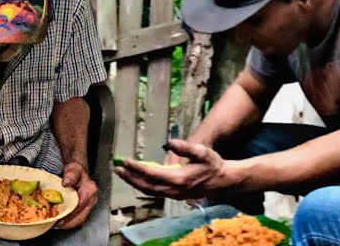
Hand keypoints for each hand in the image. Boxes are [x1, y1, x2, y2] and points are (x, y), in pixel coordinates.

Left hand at [54, 163, 96, 229]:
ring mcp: (90, 205)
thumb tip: (65, 182)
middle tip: (55, 225)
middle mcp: (92, 199)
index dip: (69, 214)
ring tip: (56, 225)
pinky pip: (78, 218)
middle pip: (81, 217)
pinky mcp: (86, 208)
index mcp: (90, 190)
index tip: (58, 218)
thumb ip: (70, 175)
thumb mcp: (72, 169)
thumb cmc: (75, 170)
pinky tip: (60, 221)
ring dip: (68, 224)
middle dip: (67, 223)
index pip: (79, 206)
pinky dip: (69, 222)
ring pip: (80, 219)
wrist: (78, 172)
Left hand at [115, 140, 234, 200]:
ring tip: (123, 174)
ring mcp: (174, 195)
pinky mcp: (175, 195)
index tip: (125, 160)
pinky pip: (155, 193)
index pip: (151, 174)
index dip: (136, 167)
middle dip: (130, 178)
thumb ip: (185, 147)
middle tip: (117, 169)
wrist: (222, 181)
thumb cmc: (212, 164)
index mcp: (178, 178)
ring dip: (134, 183)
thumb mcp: (202, 152)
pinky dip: (143, 187)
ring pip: (149, 191)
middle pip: (146, 186)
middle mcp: (174, 189)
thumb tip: (170, 143)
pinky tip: (137, 181)